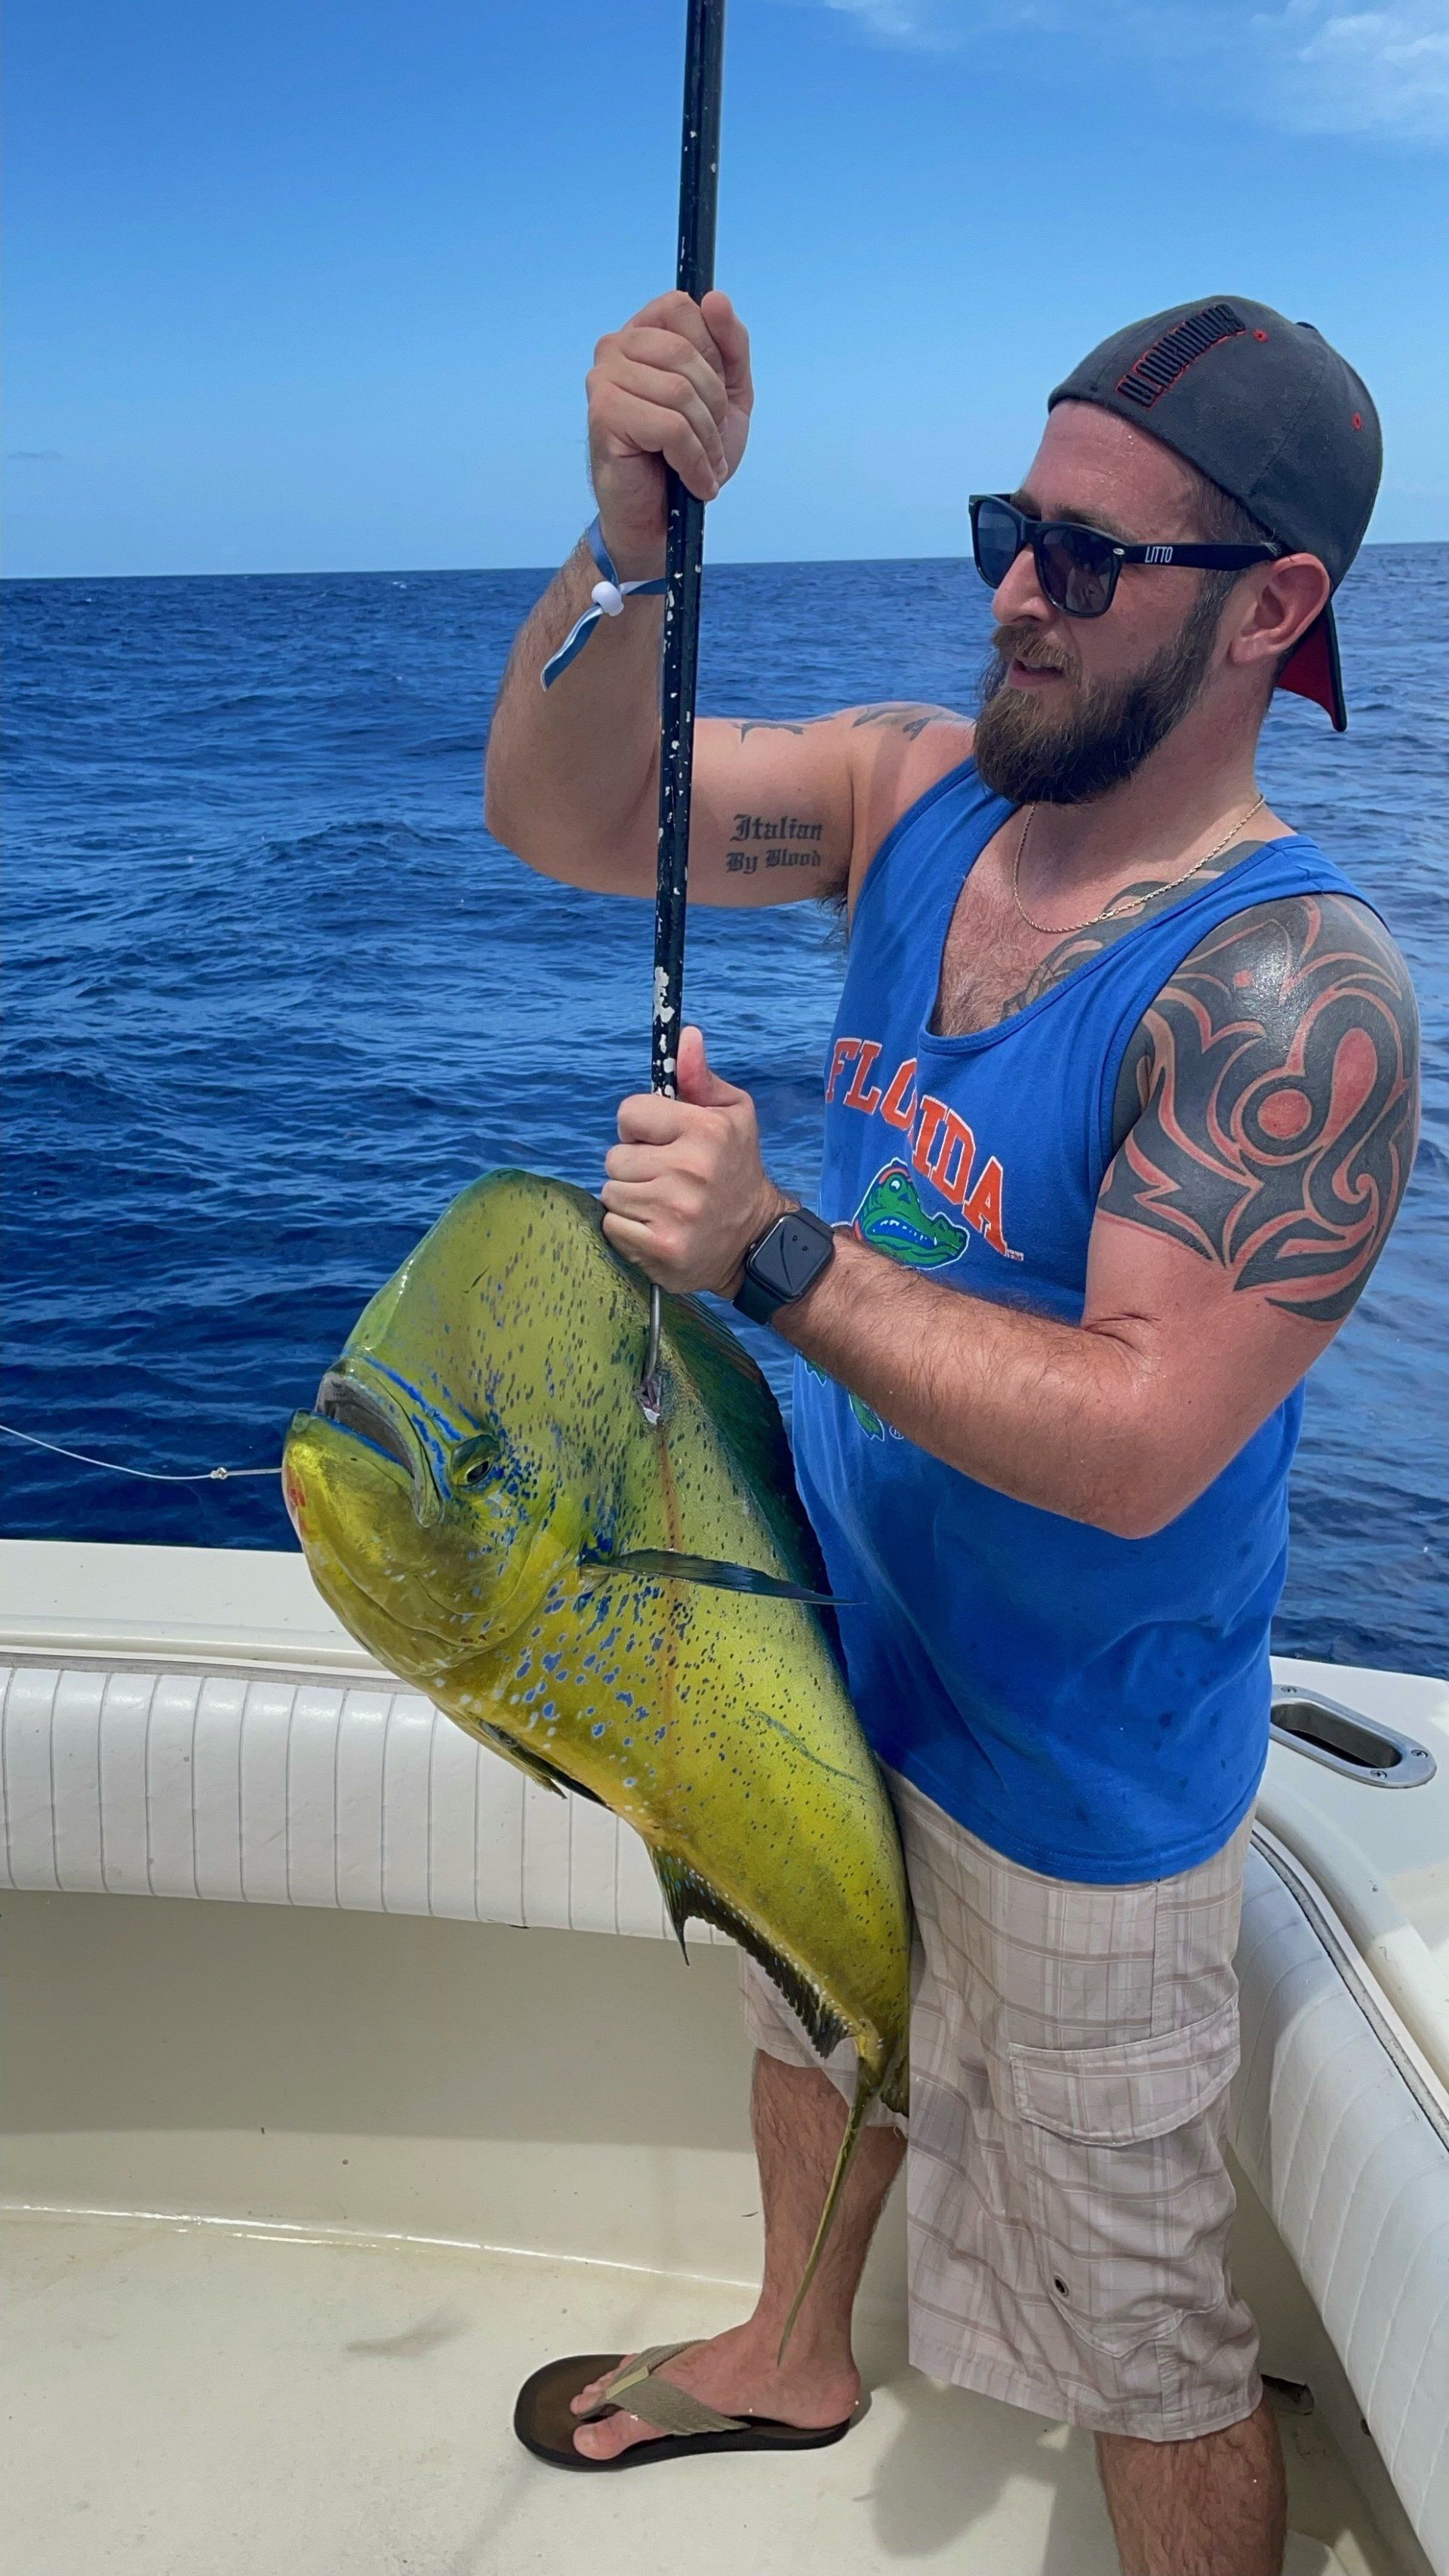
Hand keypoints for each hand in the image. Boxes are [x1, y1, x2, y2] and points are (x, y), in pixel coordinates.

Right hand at [587, 290, 752, 575]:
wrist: (660, 518)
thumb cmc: (687, 454)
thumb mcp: (727, 394)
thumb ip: (730, 345)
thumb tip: (715, 298)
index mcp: (643, 332)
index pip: (684, 307)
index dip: (712, 354)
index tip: (713, 397)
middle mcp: (614, 346)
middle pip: (685, 352)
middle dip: (714, 405)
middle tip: (713, 443)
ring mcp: (603, 379)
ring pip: (679, 392)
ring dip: (706, 440)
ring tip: (705, 465)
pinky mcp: (603, 415)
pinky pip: (669, 427)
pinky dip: (693, 460)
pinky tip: (695, 480)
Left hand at [602, 1025, 789, 1296]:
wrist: (755, 1240)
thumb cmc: (736, 1168)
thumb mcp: (732, 1114)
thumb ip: (700, 1077)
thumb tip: (685, 1036)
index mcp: (706, 1130)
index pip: (629, 1112)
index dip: (640, 1126)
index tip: (659, 1140)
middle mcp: (691, 1169)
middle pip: (615, 1156)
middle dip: (633, 1165)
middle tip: (663, 1177)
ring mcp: (674, 1211)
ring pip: (611, 1192)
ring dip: (628, 1197)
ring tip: (661, 1203)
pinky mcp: (661, 1247)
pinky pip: (613, 1225)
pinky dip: (627, 1228)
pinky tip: (655, 1227)